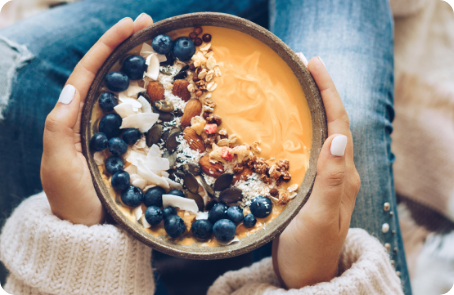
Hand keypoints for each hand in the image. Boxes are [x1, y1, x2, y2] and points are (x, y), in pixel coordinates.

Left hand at [40, 14, 153, 225]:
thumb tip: (73, 87)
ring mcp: (112, 132)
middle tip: (150, 27)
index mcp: (72, 117)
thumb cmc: (72, 201)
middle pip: (108, 74)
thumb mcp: (59, 165)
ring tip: (159, 48)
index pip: (89, 72)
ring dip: (140, 67)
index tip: (130, 25)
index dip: (108, 46)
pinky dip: (150, 98)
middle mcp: (92, 119)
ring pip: (124, 91)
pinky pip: (139, 116)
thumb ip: (60, 128)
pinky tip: (165, 89)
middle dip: (126, 47)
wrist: (90, 233)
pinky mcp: (129, 146)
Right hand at [272, 56, 360, 287]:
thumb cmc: (311, 250)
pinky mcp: (309, 185)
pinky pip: (306, 148)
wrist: (305, 276)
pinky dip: (297, 128)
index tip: (313, 64)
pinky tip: (282, 123)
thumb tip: (340, 137)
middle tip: (300, 66)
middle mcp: (338, 172)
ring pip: (319, 133)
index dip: (328, 92)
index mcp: (344, 175)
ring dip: (309, 106)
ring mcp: (324, 179)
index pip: (339, 124)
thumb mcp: (321, 216)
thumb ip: (332, 180)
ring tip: (291, 85)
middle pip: (331, 122)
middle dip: (319, 91)